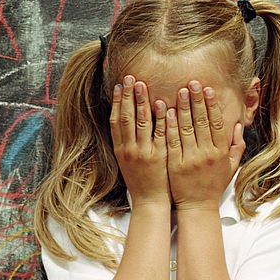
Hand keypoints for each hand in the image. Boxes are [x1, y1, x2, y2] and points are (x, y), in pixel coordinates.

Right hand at [109, 75, 168, 205]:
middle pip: (127, 117)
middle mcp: (129, 149)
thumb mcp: (128, 161)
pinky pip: (160, 133)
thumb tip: (128, 121)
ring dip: (142, 101)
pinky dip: (160, 118)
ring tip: (143, 84)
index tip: (120, 85)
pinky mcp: (159, 156)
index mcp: (121, 150)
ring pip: (142, 122)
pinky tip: (162, 104)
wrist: (151, 202)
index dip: (117, 102)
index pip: (116, 121)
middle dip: (128, 96)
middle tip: (130, 77)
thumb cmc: (142, 181)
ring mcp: (144, 152)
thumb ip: (128, 142)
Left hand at [166, 79, 243, 207]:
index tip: (208, 90)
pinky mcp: (175, 163)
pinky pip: (172, 140)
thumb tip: (238, 126)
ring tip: (180, 91)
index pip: (217, 123)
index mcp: (221, 152)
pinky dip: (169, 124)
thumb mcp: (231, 166)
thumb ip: (236, 146)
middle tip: (192, 83)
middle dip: (197, 100)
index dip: (212, 105)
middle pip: (201, 121)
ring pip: (186, 128)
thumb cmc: (213, 185)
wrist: (198, 206)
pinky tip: (167, 111)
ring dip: (183, 107)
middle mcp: (207, 153)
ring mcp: (191, 158)